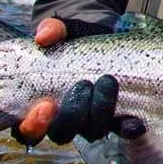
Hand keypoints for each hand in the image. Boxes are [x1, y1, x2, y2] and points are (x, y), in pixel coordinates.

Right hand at [12, 19, 140, 145]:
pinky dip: (128, 127)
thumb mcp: (61, 30)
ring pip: (91, 132)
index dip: (33, 126)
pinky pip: (121, 130)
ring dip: (99, 111)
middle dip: (72, 115)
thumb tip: (43, 37)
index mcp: (39, 104)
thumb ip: (50, 30)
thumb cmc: (71, 38)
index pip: (27, 130)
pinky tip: (135, 120)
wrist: (99, 35)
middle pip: (61, 134)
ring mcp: (90, 119)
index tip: (45, 105)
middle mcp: (63, 118)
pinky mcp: (115, 116)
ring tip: (106, 81)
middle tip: (83, 85)